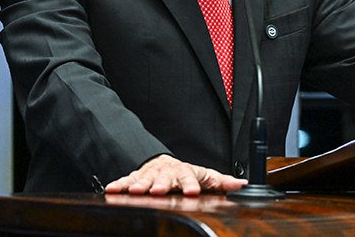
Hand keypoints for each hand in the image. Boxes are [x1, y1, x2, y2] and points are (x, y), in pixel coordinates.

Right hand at [104, 154, 247, 195]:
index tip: (193, 192)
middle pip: (166, 177)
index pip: (190, 177)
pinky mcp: (136, 177)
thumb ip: (222, 181)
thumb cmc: (186, 173)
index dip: (191, 184)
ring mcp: (151, 174)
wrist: (163, 162)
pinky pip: (126, 180)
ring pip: (145, 178)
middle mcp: (167, 172)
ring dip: (140, 184)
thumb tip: (243, 184)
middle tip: (160, 191)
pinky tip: (111, 189)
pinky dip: (119, 184)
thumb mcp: (206, 176)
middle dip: (162, 184)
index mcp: (185, 171)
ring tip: (135, 191)